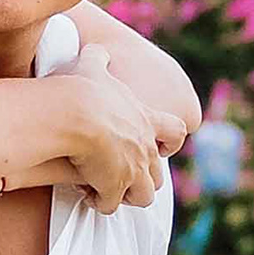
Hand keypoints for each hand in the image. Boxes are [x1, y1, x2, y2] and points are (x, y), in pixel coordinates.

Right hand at [43, 51, 176, 211]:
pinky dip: (100, 201)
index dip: (170, 142)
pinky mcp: (115, 187)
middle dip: (143, 177)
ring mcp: (134, 169)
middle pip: (158, 173)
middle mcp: (145, 147)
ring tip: (104, 188)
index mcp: (146, 118)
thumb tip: (97, 50)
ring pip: (144, 195)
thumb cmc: (83, 87)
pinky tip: (85, 192)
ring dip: (126, 195)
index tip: (157, 147)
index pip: (176, 131)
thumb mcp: (92, 65)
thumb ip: (99, 57)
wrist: (76, 112)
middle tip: (120, 174)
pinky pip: (110, 204)